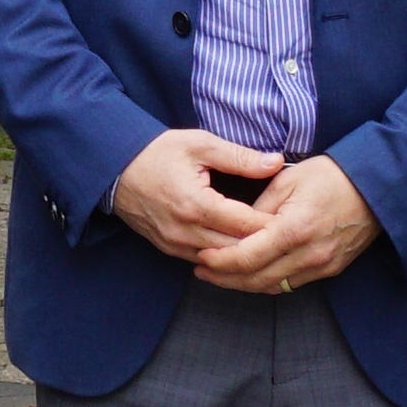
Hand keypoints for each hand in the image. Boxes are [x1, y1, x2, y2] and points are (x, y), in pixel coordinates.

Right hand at [106, 127, 287, 263]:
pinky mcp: (168, 249)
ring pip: (221, 261)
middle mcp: (186, 231)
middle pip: (237, 250)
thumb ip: (239, 157)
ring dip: (244, 254)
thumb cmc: (156, 153)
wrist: (113, 168)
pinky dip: (224, 258)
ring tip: (269, 244)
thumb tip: (275, 162)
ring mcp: (175, 244)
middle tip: (288, 234)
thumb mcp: (199, 144)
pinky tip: (240, 248)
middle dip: (263, 243)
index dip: (273, 224)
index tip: (293, 218)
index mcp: (196, 204)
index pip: (246, 225)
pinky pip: (203, 261)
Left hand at [190, 152, 378, 294]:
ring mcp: (321, 266)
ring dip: (243, 284)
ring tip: (219, 275)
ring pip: (272, 287)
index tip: (201, 256)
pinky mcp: (330, 270)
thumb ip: (259, 208)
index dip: (219, 261)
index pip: (246, 257)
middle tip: (202, 271)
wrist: (378, 187)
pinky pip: (291, 284)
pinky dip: (267, 282)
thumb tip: (236, 227)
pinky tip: (251, 274)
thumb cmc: (332, 176)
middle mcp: (308, 254)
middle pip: (256, 279)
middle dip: (224, 278)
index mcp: (294, 229)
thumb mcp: (288, 181)